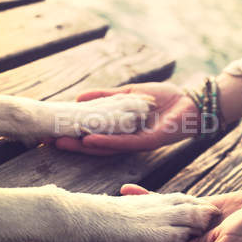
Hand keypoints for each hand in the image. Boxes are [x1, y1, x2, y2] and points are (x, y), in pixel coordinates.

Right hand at [54, 82, 199, 154]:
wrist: (192, 102)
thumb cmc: (164, 98)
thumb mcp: (129, 94)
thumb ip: (105, 96)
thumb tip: (78, 98)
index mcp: (121, 128)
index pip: (93, 131)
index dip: (73, 131)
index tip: (52, 130)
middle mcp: (126, 139)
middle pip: (95, 143)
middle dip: (72, 142)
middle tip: (49, 141)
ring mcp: (135, 142)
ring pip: (106, 147)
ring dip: (84, 145)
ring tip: (63, 143)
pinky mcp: (147, 142)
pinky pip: (124, 143)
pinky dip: (106, 141)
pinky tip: (90, 140)